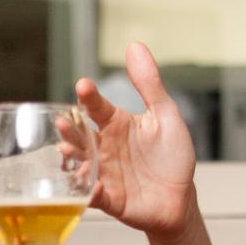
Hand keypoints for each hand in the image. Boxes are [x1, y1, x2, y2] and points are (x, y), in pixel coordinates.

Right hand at [74, 42, 197, 236]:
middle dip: (70, 130)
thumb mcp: (166, 115)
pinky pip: (95, 197)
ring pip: (81, 164)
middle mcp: (104, 147)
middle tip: (64, 122)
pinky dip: (91, 193)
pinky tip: (92, 187)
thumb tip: (134, 45)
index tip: (84, 86)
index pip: (98, 107)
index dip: (90, 97)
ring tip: (69, 151)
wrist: (181, 196)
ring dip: (74, 159)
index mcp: (116, 125)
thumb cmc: (172, 155)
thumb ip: (149, 84)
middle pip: (81, 136)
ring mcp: (104, 173)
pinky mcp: (109, 199)